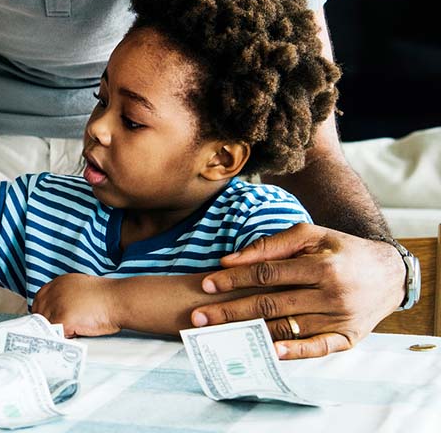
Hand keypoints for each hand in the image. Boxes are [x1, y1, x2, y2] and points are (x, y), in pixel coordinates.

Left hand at [31, 273, 120, 336]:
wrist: (120, 299)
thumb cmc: (108, 297)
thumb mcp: (82, 287)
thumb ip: (67, 295)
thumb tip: (58, 310)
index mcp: (58, 283)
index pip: (39, 299)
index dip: (43, 312)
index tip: (47, 322)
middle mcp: (54, 292)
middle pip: (39, 313)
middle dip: (47, 323)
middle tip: (59, 331)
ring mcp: (57, 305)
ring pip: (46, 325)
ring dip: (56, 331)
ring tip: (71, 332)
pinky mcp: (63, 319)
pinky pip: (56, 334)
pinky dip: (63, 338)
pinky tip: (74, 335)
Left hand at [192, 223, 402, 358]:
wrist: (389, 273)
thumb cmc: (341, 250)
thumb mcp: (311, 235)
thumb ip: (270, 245)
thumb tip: (229, 260)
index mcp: (321, 266)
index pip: (267, 274)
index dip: (234, 279)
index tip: (207, 284)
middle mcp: (331, 294)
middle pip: (270, 304)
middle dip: (230, 310)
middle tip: (199, 317)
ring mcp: (340, 319)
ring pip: (287, 327)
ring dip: (250, 332)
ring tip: (220, 335)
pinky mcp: (348, 338)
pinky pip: (317, 348)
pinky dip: (293, 352)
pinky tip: (268, 352)